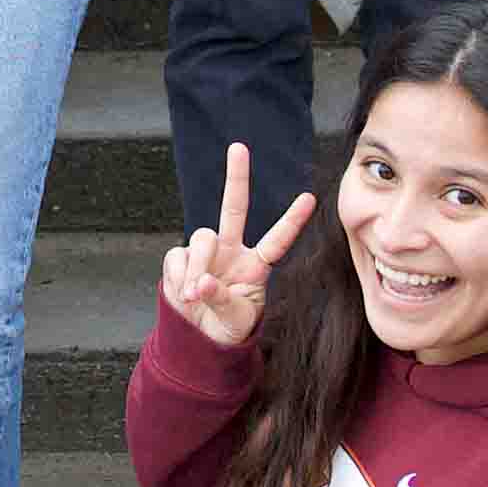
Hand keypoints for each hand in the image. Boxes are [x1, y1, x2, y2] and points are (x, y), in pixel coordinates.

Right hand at [158, 141, 315, 350]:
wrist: (198, 339)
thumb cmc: (226, 328)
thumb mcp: (233, 320)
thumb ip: (220, 300)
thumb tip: (200, 283)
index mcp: (255, 266)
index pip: (277, 241)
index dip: (292, 221)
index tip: (310, 198)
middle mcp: (231, 251)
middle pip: (234, 208)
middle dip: (236, 177)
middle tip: (239, 147)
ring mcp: (206, 253)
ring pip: (201, 238)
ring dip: (198, 266)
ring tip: (194, 296)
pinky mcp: (181, 259)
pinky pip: (177, 257)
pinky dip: (178, 277)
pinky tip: (183, 293)